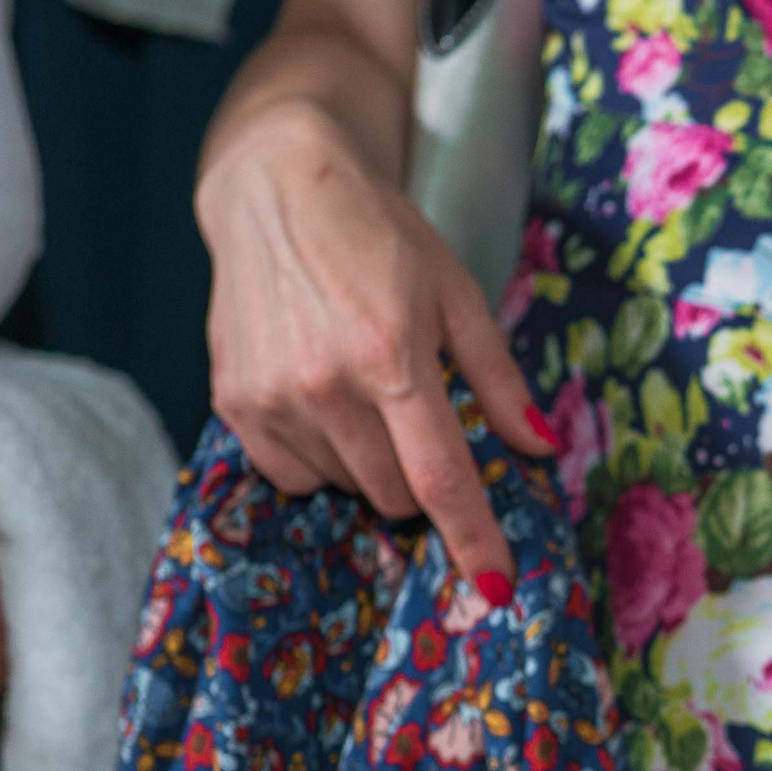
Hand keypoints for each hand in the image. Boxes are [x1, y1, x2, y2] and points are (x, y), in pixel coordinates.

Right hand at [196, 97, 550, 595]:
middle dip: (421, 481)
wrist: (276, 187)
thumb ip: (497, 379)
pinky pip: (290, 475)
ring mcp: (272, 398)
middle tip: (421, 421)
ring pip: (344, 487)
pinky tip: (325, 404)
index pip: (440, 479)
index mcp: (392, 358)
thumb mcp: (458, 293)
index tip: (494, 583)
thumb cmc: (381, 235)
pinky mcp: (232, 401)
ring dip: (371, 466)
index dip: (472, 539)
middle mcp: (325, 386)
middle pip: (393, 494)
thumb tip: (538, 448)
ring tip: (368, 394)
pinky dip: (321, 459)